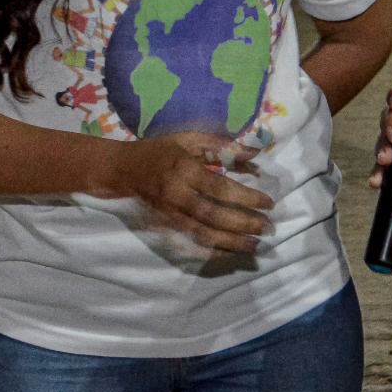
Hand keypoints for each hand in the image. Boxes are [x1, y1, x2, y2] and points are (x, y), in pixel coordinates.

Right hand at [104, 131, 274, 253]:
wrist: (123, 170)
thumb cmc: (160, 150)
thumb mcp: (189, 139)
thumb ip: (222, 146)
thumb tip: (254, 153)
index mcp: (185, 170)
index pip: (220, 188)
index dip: (246, 198)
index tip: (268, 204)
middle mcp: (177, 195)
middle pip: (214, 215)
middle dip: (243, 224)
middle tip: (267, 228)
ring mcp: (170, 213)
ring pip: (203, 233)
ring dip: (231, 242)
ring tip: (254, 245)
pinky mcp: (165, 226)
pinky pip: (191, 241)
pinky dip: (211, 249)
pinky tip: (230, 252)